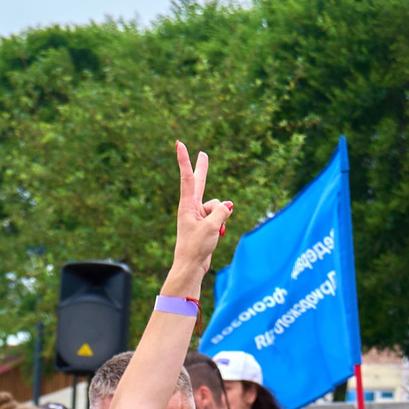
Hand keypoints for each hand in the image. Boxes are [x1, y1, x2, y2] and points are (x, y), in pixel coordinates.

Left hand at [169, 140, 232, 279]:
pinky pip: (219, 216)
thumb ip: (222, 211)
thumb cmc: (196, 246)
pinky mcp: (205, 223)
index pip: (187, 177)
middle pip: (200, 183)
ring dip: (220, 218)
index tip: (179, 144)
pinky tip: (217, 235)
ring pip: (217, 206)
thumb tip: (229, 205)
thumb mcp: (212, 226)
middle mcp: (192, 207)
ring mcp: (199, 215)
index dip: (185, 160)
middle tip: (203, 153)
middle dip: (203, 169)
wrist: (192, 265)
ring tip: (212, 232)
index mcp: (187, 205)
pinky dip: (221, 224)